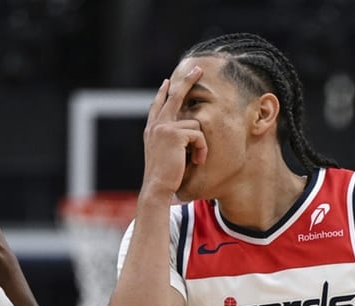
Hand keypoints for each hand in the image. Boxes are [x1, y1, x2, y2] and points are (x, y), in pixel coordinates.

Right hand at [141, 66, 207, 197]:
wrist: (157, 187)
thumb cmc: (164, 178)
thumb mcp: (164, 155)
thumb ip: (170, 142)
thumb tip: (185, 134)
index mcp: (152, 130)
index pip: (157, 106)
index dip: (163, 93)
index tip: (168, 82)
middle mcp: (156, 125)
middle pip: (174, 97)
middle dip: (187, 80)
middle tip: (198, 68)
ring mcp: (164, 127)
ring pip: (194, 124)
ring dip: (199, 144)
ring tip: (195, 159)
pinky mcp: (174, 133)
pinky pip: (198, 135)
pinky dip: (201, 149)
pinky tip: (196, 161)